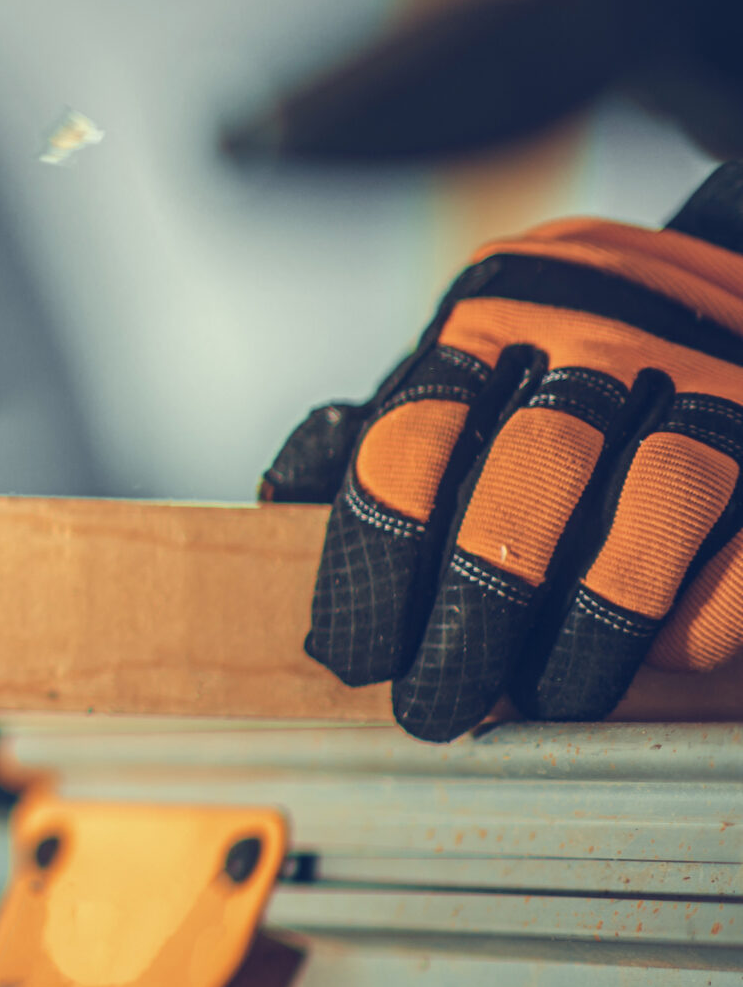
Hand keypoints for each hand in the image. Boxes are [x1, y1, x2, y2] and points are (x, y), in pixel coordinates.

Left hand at [264, 187, 742, 738]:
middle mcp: (597, 340)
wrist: (717, 283)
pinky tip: (658, 653)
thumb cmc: (555, 363)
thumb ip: (393, 435)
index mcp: (488, 326)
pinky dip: (701, 608)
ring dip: (592, 622)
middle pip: (527, 478)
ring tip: (548, 697)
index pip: (412, 446)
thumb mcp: (465, 363)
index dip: (377, 565)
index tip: (360, 656)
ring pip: (655, 500)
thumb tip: (286, 511)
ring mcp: (710, 379)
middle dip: (474, 614)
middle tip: (439, 704)